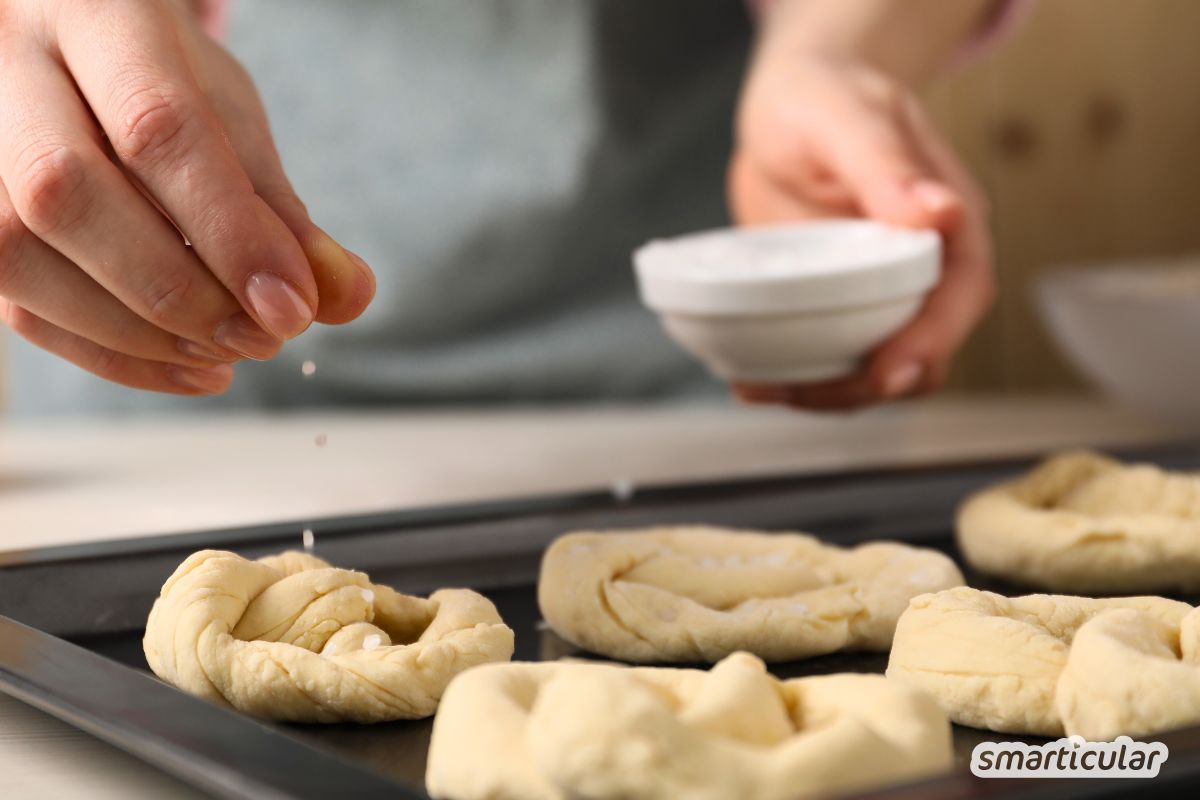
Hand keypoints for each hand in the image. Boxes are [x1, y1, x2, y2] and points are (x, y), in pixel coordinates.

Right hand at [0, 0, 374, 393]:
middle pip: (65, 192)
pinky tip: (190, 365)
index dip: (229, 230)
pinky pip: (15, 305)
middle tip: (263, 335)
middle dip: (177, 288)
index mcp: (96, 15)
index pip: (156, 126)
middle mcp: (8, 67)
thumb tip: (346, 294)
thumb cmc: (162, 83)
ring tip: (230, 351)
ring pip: (19, 254)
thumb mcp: (231, 120)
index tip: (293, 304)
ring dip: (140, 334)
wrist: (79, 59)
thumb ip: (282, 209)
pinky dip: (113, 356)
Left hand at [728, 53, 993, 410]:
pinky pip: (825, 355)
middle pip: (919, 352)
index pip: (959, 297)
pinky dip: (795, 378)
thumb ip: (887, 165)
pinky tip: (752, 380)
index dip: (930, 342)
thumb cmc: (825, 96)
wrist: (787, 108)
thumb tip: (940, 215)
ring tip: (764, 389)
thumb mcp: (849, 118)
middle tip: (802, 392)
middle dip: (869, 385)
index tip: (888, 370)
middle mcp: (920, 268)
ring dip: (826, 394)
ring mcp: (875, 293)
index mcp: (948, 225)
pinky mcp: (831, 307)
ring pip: (872, 368)